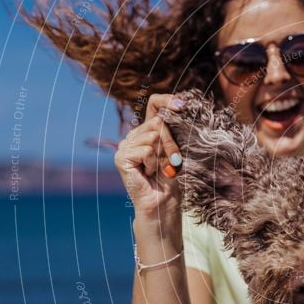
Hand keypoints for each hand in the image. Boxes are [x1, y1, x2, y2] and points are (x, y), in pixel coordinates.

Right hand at [114, 94, 184, 221]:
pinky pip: (146, 149)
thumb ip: (171, 130)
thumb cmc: (170, 178)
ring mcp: (125, 145)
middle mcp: (134, 135)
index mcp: (147, 131)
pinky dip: (154, 162)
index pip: (154, 105)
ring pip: (153, 135)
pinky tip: (149, 173)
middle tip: (173, 161)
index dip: (166, 101)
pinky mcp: (121, 156)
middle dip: (171, 142)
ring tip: (159, 169)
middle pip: (157, 122)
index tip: (182, 104)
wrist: (162, 202)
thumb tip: (178, 107)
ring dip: (163, 155)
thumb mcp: (175, 149)